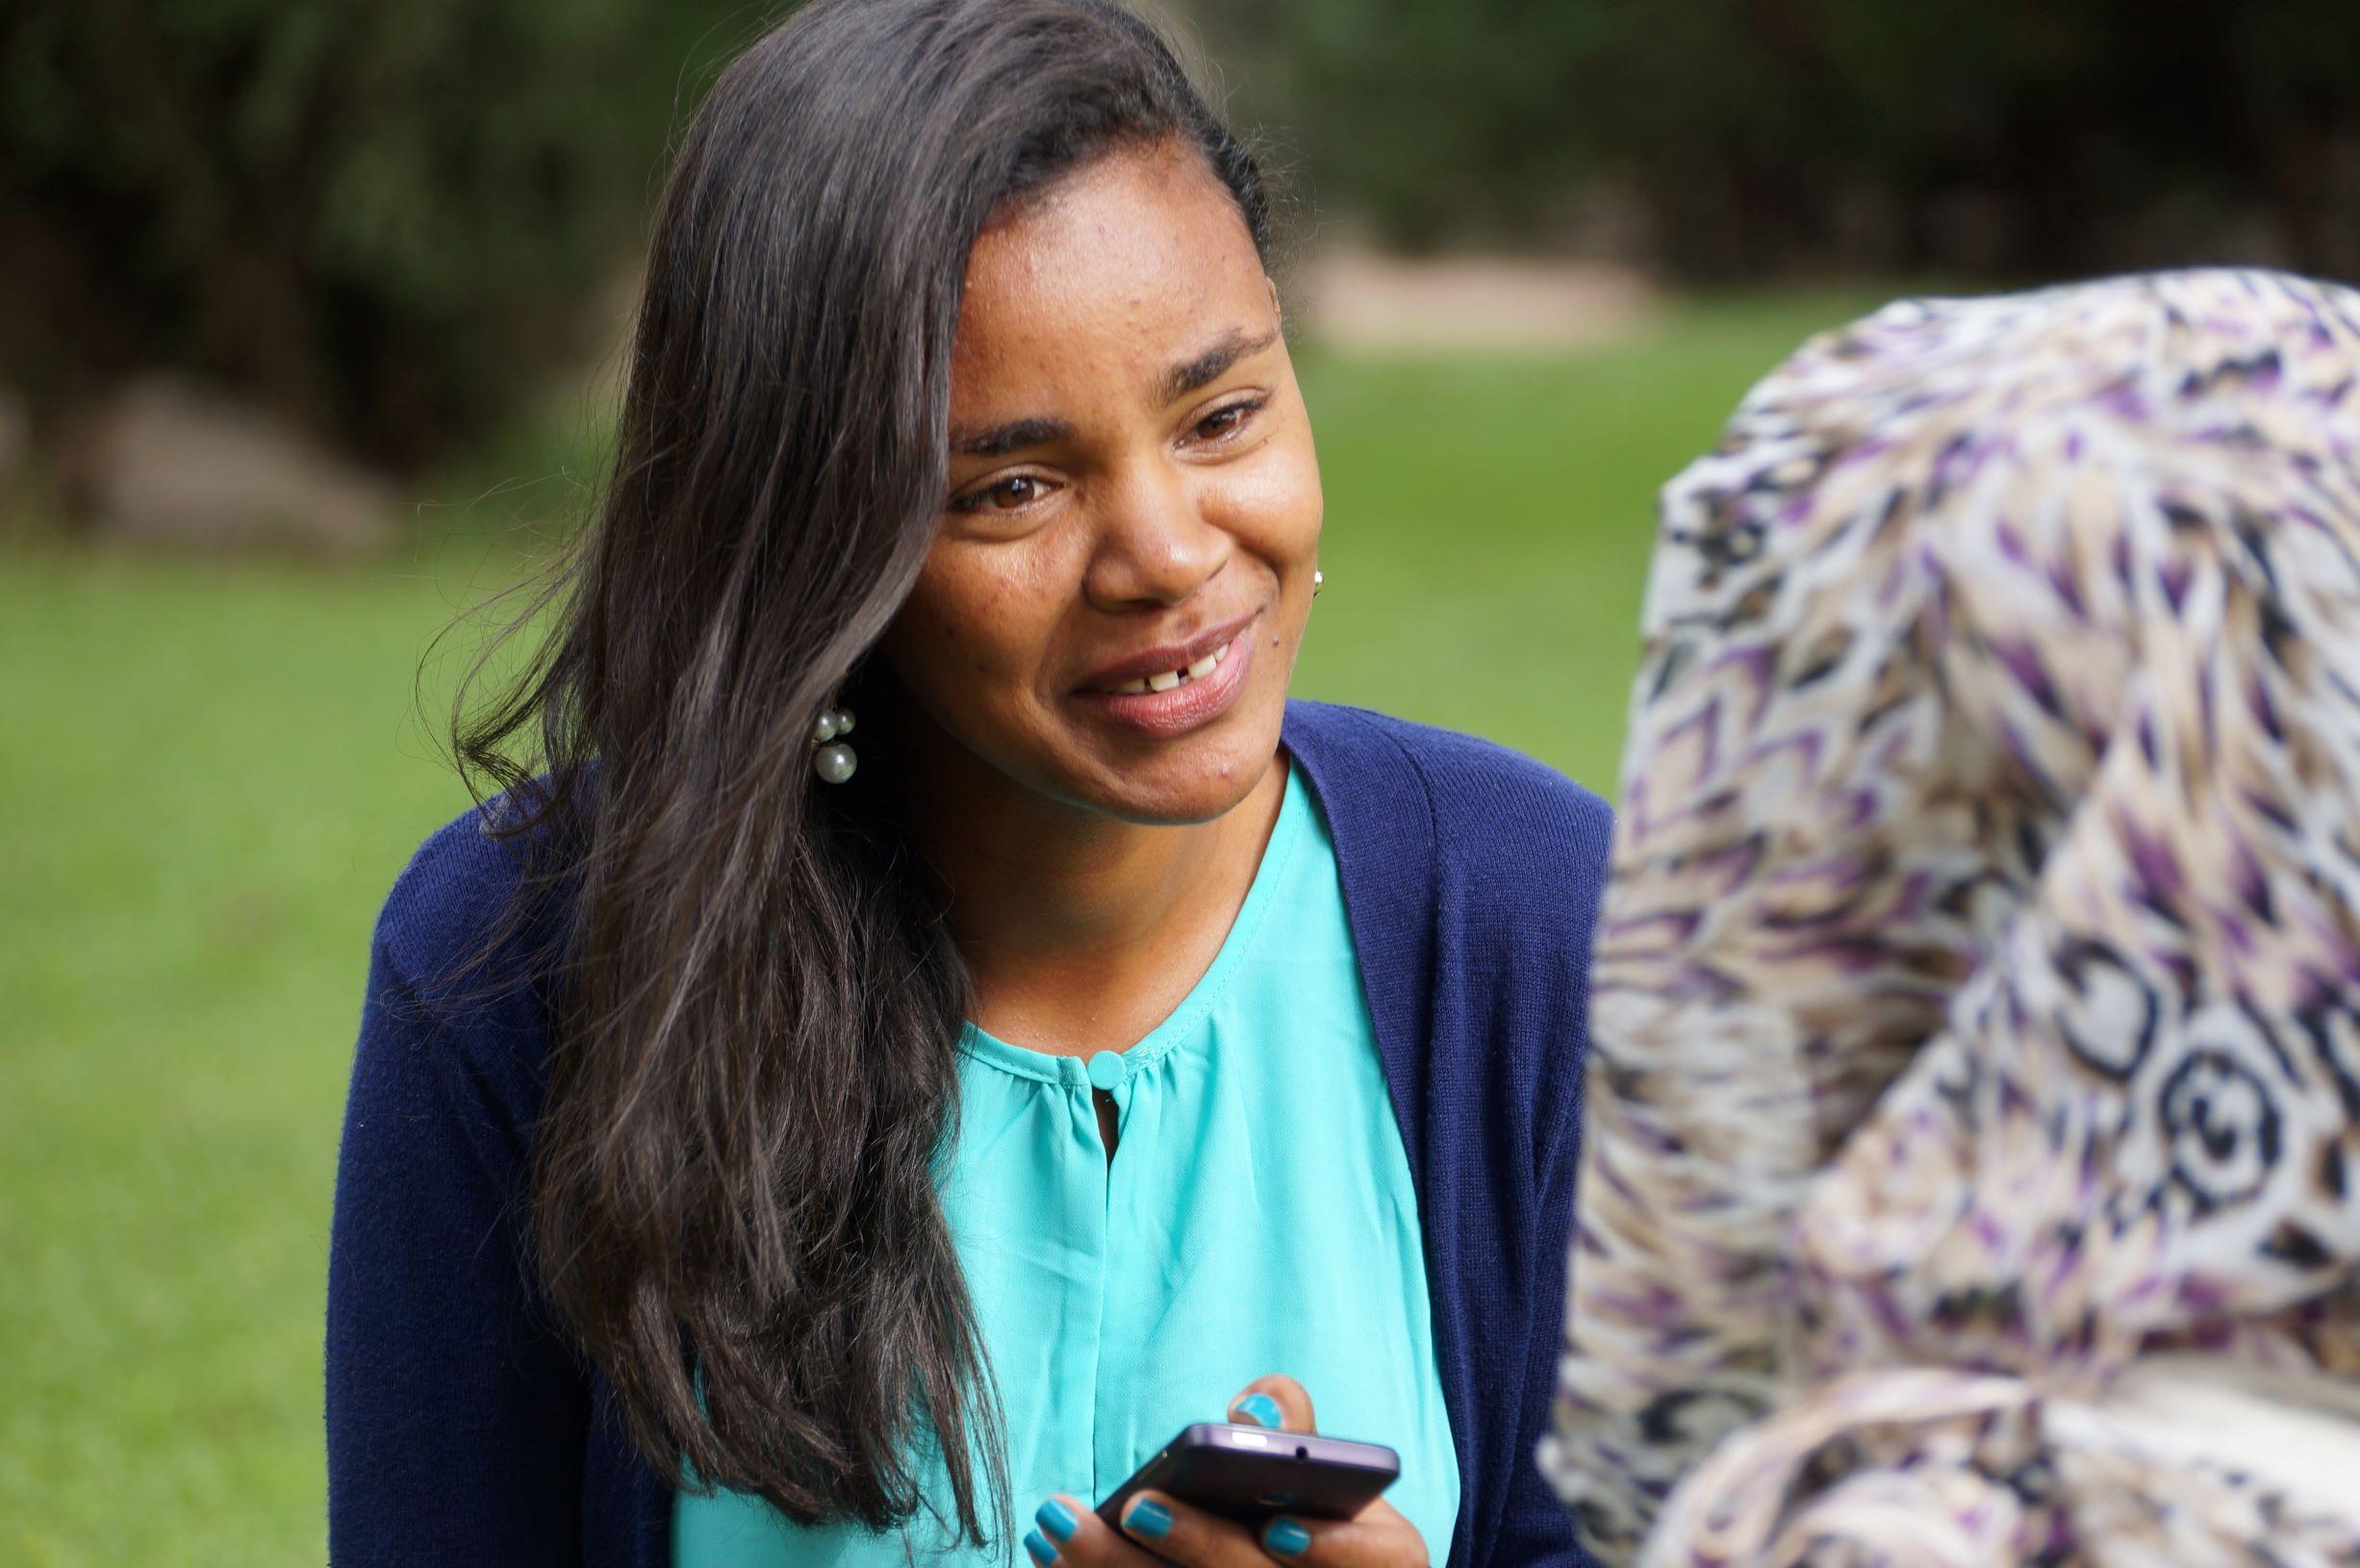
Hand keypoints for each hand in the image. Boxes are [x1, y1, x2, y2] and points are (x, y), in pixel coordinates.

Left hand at [1025, 1375, 1428, 1567]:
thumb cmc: (1308, 1521)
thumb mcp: (1324, 1475)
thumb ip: (1295, 1432)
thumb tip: (1248, 1408)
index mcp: (1383, 1560)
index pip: (1377, 1564)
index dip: (1332, 1554)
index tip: (1278, 1532)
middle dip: (1197, 1549)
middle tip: (1138, 1504)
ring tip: (1057, 1523)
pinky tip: (1052, 1555)